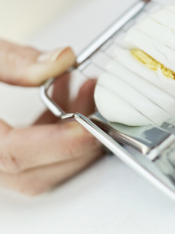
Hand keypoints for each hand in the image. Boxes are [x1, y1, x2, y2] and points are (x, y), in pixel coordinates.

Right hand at [0, 40, 102, 194]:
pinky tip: (62, 93)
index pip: (15, 156)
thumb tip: (63, 59)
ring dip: (68, 134)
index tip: (92, 124)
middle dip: (76, 145)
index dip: (61, 144)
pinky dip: (51, 128)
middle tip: (100, 110)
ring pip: (34, 167)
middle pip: (32, 174)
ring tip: (85, 91)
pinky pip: (26, 151)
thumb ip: (14, 59)